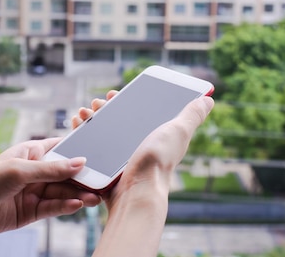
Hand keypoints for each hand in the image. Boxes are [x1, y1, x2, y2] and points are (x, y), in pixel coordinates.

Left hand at [0, 138, 101, 239]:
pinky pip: (53, 207)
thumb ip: (51, 169)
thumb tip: (80, 162)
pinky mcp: (30, 211)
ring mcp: (33, 192)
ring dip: (78, 194)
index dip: (80, 152)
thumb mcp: (19, 170)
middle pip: (65, 173)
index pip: (61, 149)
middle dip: (83, 177)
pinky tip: (78, 205)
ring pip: (62, 191)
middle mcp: (34, 171)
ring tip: (94, 197)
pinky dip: (66, 206)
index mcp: (31, 152)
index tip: (100, 155)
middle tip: (102, 182)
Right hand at [75, 90, 213, 256]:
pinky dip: (81, 133)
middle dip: (104, 108)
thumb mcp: (178, 131)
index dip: (126, 100)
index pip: (138, 112)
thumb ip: (191, 115)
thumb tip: (208, 99)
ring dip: (90, 118)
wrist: (136, 190)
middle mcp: (138, 146)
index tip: (115, 94)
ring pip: (101, 131)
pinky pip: (90, 146)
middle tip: (96, 104)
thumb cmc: (159, 161)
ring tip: (84, 113)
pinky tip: (76, 124)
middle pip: (117, 121)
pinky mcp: (104, 167)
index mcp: (155, 136)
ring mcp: (119, 158)